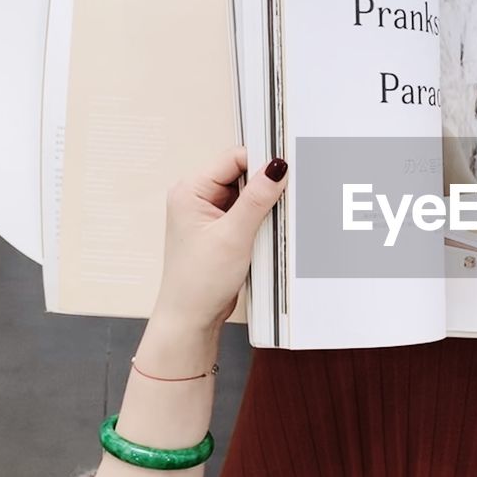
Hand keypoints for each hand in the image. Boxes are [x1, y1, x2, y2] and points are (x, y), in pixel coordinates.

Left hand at [151, 146, 288, 331]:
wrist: (192, 317)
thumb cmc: (198, 282)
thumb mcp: (233, 236)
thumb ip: (257, 198)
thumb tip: (276, 167)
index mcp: (190, 190)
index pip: (233, 158)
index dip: (261, 162)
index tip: (287, 168)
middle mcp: (196, 197)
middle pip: (241, 174)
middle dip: (264, 185)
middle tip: (284, 198)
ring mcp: (208, 214)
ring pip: (247, 194)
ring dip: (263, 205)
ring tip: (271, 222)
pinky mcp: (220, 229)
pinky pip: (246, 212)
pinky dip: (260, 219)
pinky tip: (266, 232)